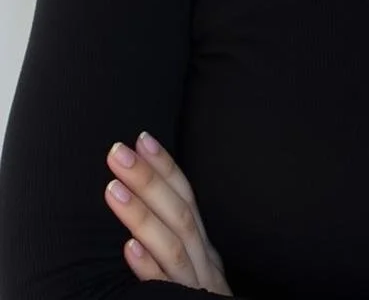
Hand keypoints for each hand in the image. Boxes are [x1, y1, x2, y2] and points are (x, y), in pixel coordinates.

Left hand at [104, 131, 232, 294]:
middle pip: (179, 213)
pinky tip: (128, 249)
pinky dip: (148, 268)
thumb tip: (146, 206)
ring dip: (141, 214)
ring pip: (172, 245)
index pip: (187, 197)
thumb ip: (178, 241)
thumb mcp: (194, 269)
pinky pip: (165, 288)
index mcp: (204, 247)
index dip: (166, 166)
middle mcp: (203, 262)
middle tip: (118, 150)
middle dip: (148, 179)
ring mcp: (195, 287)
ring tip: (111, 188)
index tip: (143, 137)